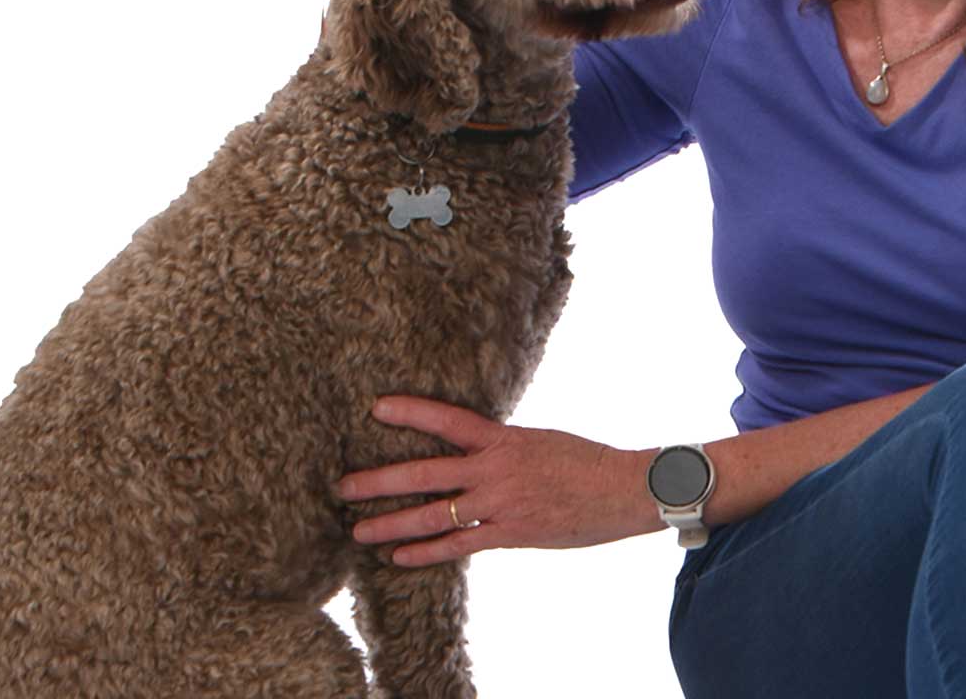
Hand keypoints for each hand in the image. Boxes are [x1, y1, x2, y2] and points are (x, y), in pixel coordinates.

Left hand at [338, 396, 657, 567]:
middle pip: (425, 472)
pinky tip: (399, 557)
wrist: (622, 489)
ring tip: (358, 530)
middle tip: (342, 486)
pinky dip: (426, 552)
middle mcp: (494, 469)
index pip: (448, 420)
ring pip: (433, 513)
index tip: (376, 408)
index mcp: (503, 438)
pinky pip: (459, 545)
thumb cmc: (586, 462)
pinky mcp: (510, 533)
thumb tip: (479, 450)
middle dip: (379, 479)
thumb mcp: (540, 441)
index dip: (411, 412)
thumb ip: (505, 448)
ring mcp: (500, 503)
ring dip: (391, 522)